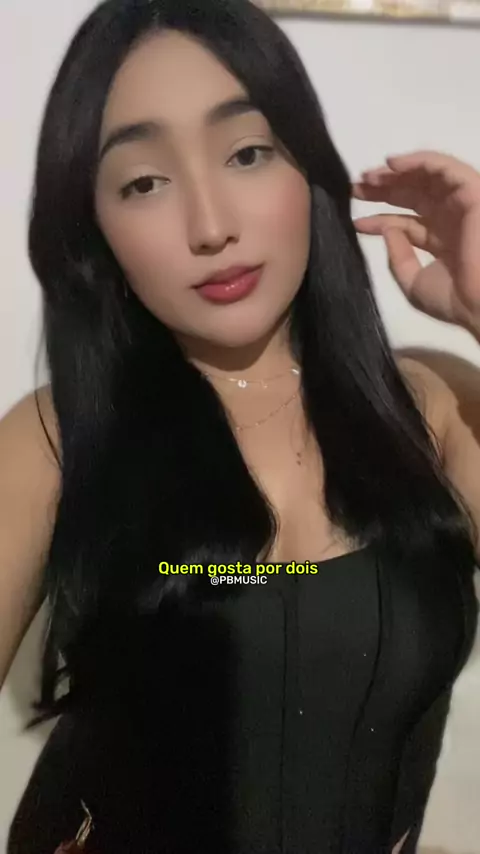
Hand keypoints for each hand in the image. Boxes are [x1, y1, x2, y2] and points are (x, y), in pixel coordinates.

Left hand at [352, 151, 479, 337]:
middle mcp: (451, 219)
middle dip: (383, 189)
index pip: (405, 222)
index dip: (379, 219)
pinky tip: (391, 164)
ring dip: (396, 173)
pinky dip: (418, 160)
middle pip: (412, 195)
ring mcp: (461, 204)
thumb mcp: (413, 283)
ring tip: (368, 176)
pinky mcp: (471, 191)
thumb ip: (398, 258)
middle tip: (355, 187)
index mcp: (441, 240)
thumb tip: (388, 230)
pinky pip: (444, 167)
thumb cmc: (453, 299)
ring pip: (426, 177)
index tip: (355, 220)